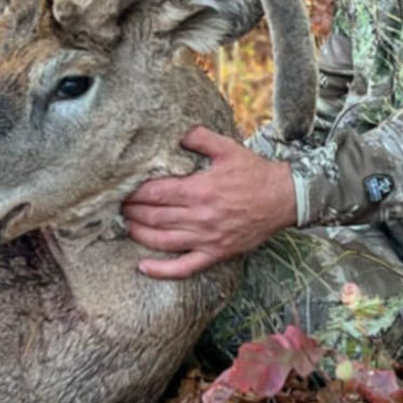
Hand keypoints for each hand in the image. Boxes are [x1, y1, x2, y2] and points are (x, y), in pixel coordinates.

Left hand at [121, 125, 296, 279]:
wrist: (286, 198)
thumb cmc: (255, 173)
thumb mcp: (228, 148)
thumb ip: (199, 138)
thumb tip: (176, 132)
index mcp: (200, 190)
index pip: (155, 193)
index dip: (134, 193)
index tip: (120, 188)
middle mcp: (201, 216)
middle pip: (154, 216)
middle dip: (131, 210)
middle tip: (116, 205)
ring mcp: (208, 238)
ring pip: (162, 241)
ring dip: (138, 234)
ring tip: (124, 225)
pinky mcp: (216, 253)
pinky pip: (185, 267)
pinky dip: (162, 270)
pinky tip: (142, 267)